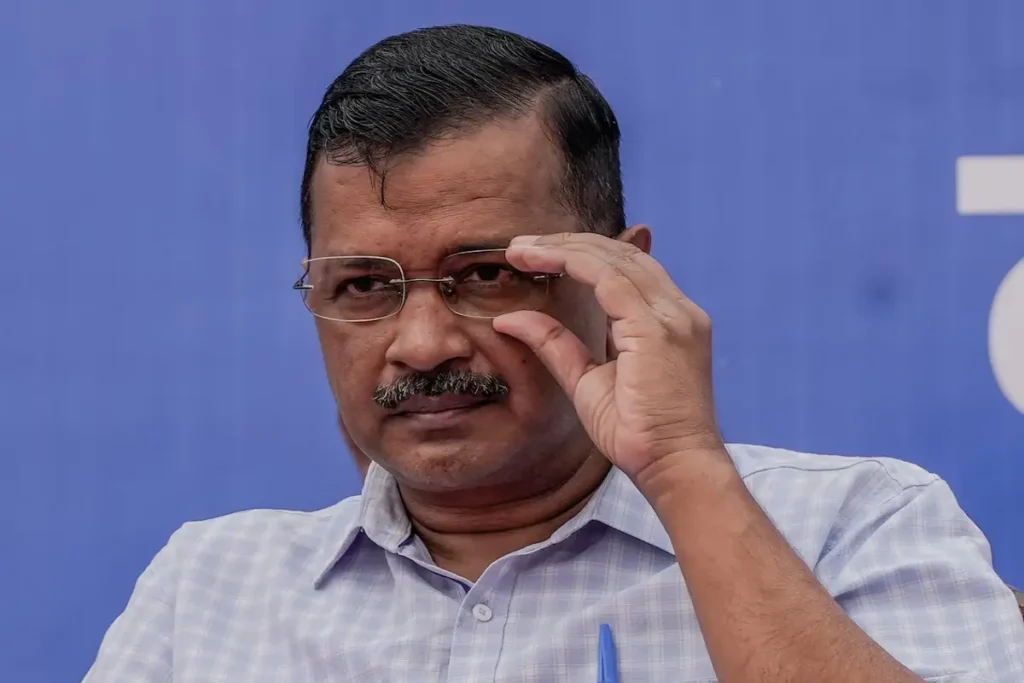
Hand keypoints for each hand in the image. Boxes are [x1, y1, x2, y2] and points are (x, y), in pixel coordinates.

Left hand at [495, 232, 724, 481]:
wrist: (674, 467)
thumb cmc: (639, 434)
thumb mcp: (587, 381)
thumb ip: (556, 345)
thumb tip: (510, 319)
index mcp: (669, 321)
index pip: (627, 270)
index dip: (580, 255)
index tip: (537, 254)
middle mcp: (677, 312)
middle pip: (621, 255)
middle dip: (568, 243)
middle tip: (520, 246)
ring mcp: (672, 317)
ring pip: (614, 259)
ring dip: (564, 246)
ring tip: (521, 249)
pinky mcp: (657, 329)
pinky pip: (608, 279)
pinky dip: (571, 262)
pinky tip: (540, 259)